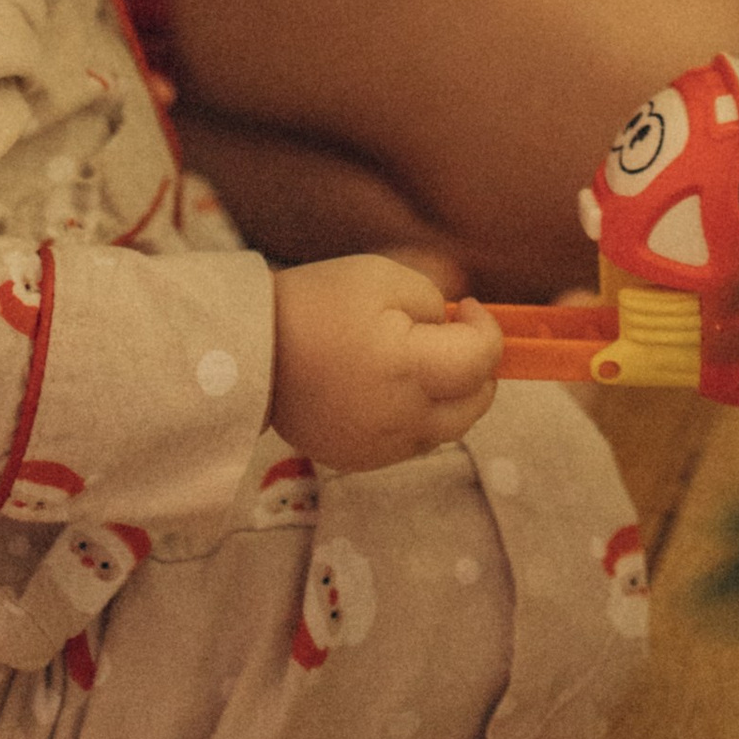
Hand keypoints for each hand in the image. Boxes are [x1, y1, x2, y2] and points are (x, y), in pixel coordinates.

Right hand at [268, 251, 503, 471]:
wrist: (251, 351)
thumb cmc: (315, 304)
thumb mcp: (381, 278)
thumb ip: (433, 303)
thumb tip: (454, 328)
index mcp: (409, 370)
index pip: (481, 361)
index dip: (487, 329)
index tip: (468, 306)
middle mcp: (402, 419)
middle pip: (475, 406)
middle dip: (479, 369)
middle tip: (459, 338)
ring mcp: (381, 448)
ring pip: (447, 429)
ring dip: (452, 397)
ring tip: (423, 361)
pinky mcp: (360, 460)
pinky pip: (412, 443)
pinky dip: (419, 417)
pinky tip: (393, 388)